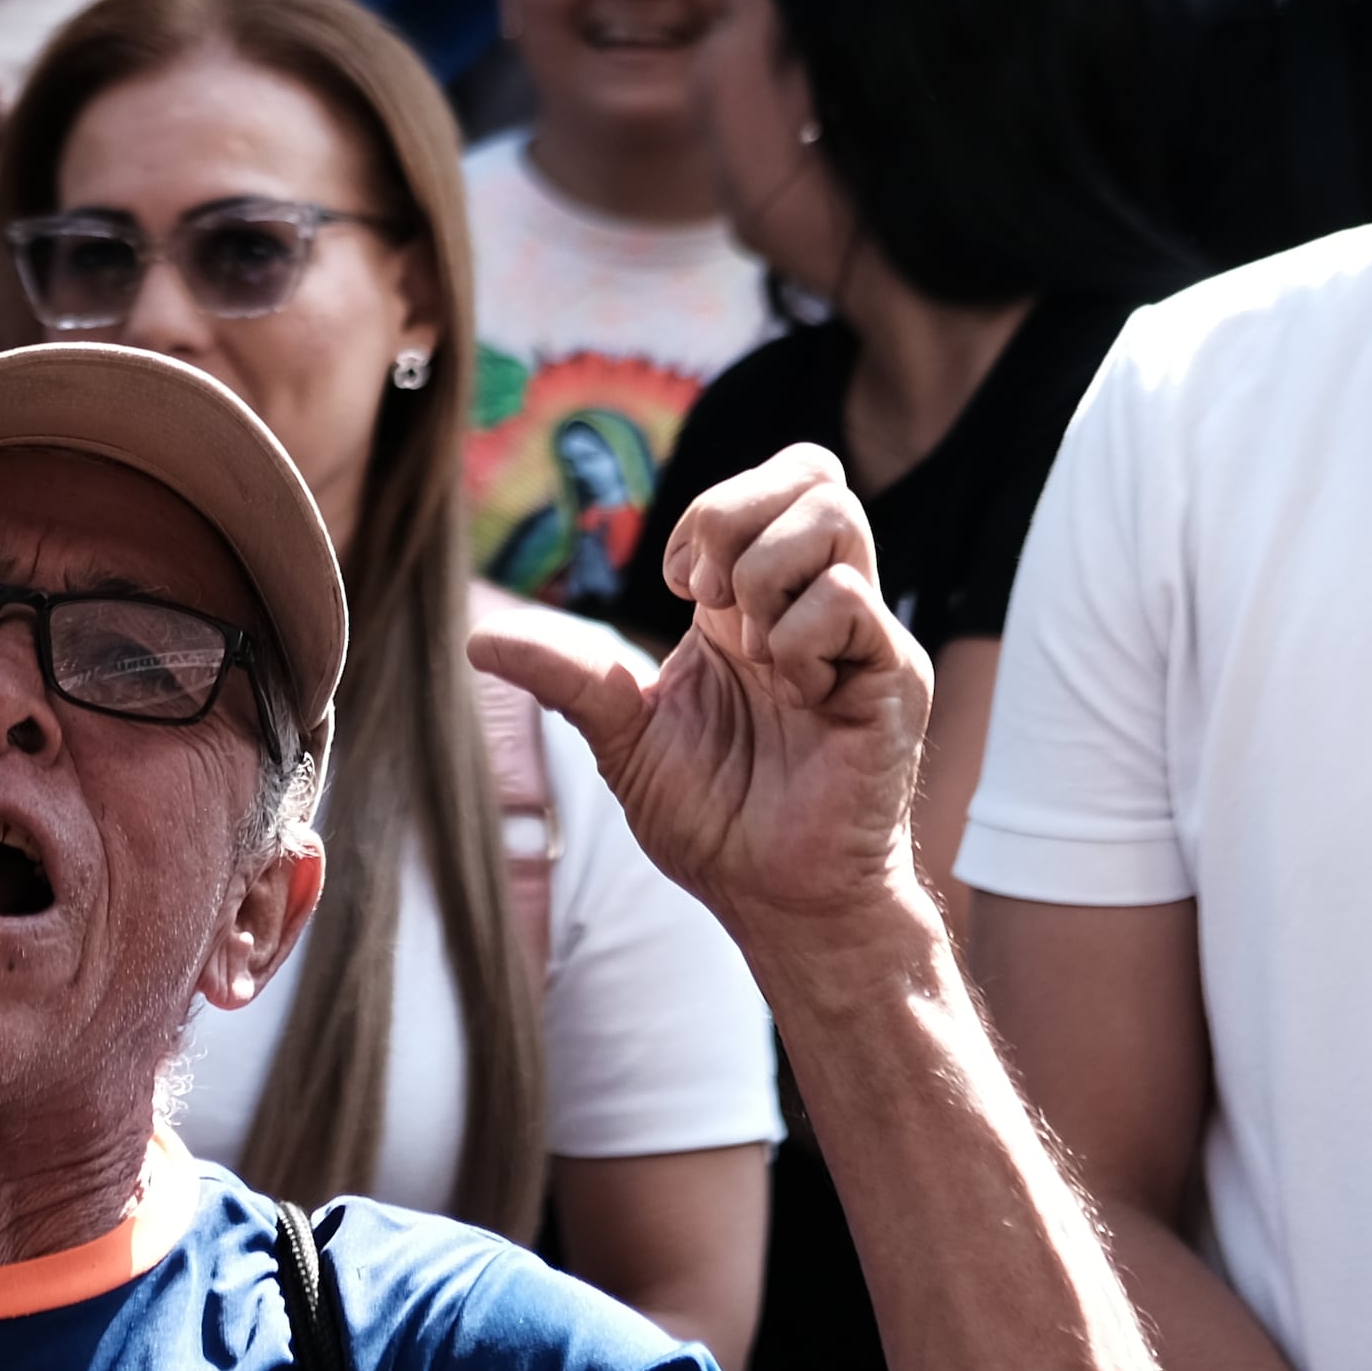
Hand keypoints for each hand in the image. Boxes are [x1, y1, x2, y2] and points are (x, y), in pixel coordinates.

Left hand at [474, 445, 928, 931]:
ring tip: (748, 648)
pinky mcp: (892, 677)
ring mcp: (860, 635)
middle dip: (732, 513)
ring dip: (764, 573)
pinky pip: (851, 600)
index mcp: (754, 603)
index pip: (769, 481)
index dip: (707, 511)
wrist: (777, 901)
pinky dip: (797, 635)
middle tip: (700, 596)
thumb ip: (567, 676)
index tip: (675, 584)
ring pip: (836, 516)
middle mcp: (813, 603)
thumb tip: (478, 638)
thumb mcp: (626, 738)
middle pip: (811, 469)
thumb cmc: (718, 822)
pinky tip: (791, 691)